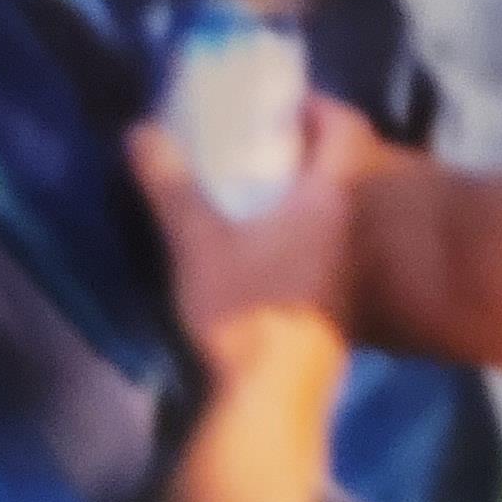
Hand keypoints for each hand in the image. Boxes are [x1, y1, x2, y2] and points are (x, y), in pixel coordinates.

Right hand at [130, 94, 368, 363]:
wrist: (276, 397)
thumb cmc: (248, 308)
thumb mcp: (200, 243)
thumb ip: (173, 186)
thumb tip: (141, 132)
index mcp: (335, 193)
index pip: (344, 125)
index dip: (318, 107)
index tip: (284, 104)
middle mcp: (360, 222)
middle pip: (345, 167)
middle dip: (309, 153)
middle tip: (265, 149)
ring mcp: (358, 266)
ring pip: (341, 210)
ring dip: (310, 197)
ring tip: (261, 196)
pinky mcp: (347, 302)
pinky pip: (336, 248)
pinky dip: (310, 236)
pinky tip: (271, 252)